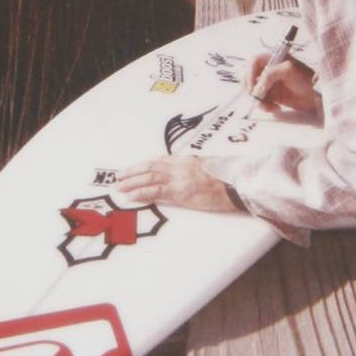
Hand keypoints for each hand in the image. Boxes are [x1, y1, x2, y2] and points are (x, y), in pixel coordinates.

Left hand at [116, 156, 237, 211]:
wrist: (237, 184)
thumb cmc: (228, 178)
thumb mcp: (209, 167)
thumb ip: (196, 168)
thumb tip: (188, 173)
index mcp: (187, 160)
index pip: (160, 161)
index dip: (144, 165)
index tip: (133, 169)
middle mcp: (179, 166)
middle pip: (150, 167)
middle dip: (132, 172)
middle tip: (118, 177)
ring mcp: (178, 179)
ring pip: (148, 178)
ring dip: (132, 182)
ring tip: (119, 187)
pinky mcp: (180, 192)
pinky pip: (155, 191)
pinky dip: (140, 192)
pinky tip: (130, 196)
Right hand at [245, 52, 315, 111]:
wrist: (318, 95)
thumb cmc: (306, 79)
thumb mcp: (288, 71)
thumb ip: (270, 75)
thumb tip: (256, 87)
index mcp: (273, 58)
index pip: (253, 62)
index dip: (249, 73)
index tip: (253, 87)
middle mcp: (268, 69)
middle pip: (248, 76)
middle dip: (250, 89)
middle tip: (256, 99)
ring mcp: (269, 83)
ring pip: (253, 91)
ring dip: (258, 100)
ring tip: (270, 107)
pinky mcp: (272, 95)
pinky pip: (260, 100)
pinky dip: (264, 106)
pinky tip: (274, 108)